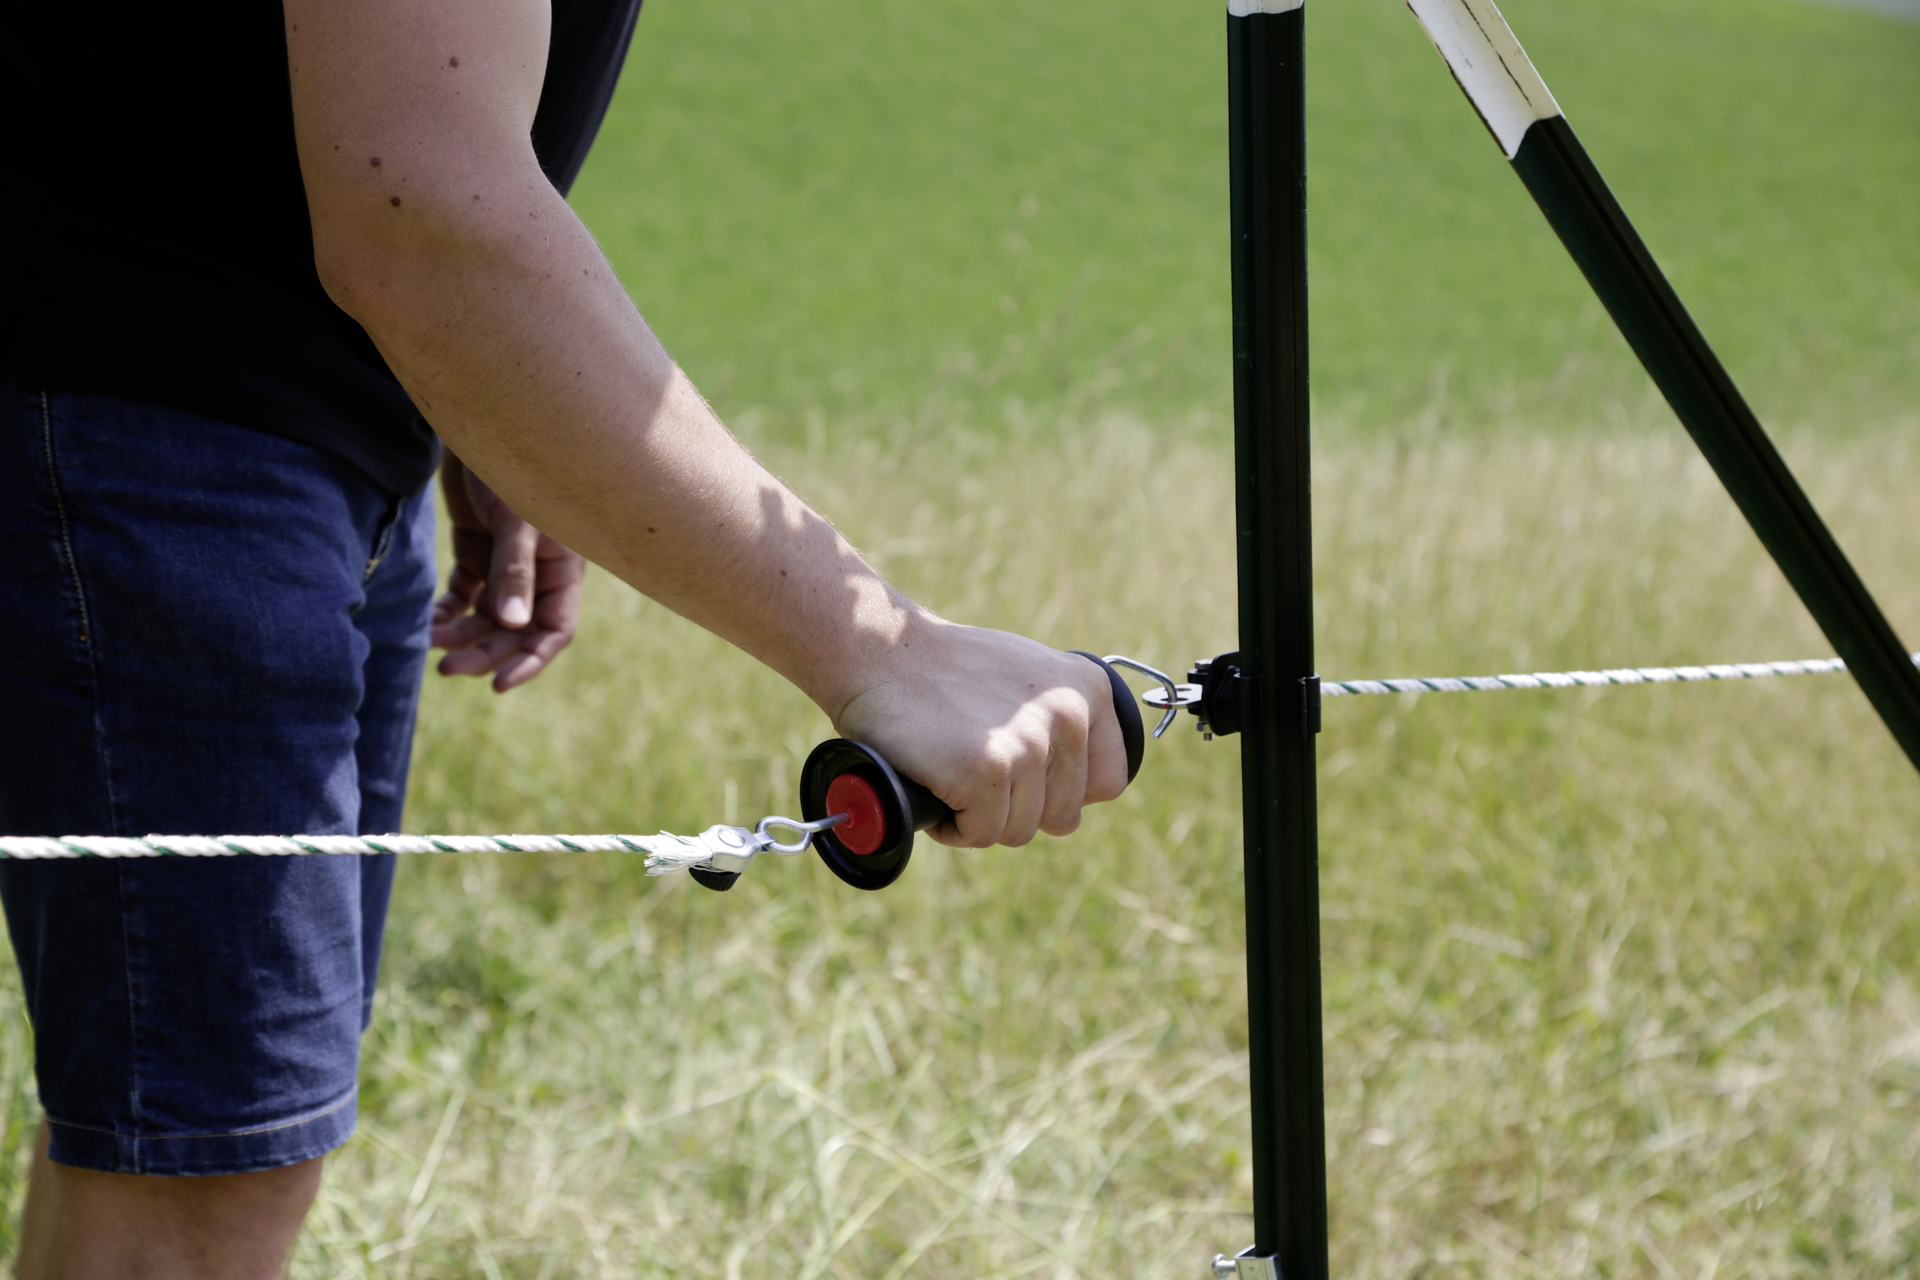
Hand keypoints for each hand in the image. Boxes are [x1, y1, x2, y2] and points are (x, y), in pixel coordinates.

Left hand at [431, 451, 585, 691]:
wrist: (477, 423)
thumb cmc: (510, 468)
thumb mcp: (518, 522)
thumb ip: (515, 572)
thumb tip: (512, 626)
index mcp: (561, 571)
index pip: (553, 631)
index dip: (530, 661)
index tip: (498, 683)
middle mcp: (537, 574)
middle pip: (515, 631)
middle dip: (484, 652)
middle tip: (447, 667)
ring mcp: (506, 565)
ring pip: (486, 618)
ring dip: (460, 635)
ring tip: (427, 642)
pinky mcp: (477, 553)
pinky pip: (463, 597)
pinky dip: (446, 612)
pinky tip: (426, 622)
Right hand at [831, 623, 1130, 848]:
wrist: (882, 650)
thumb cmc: (949, 669)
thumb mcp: (1030, 674)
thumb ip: (1065, 718)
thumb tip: (1084, 786)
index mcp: (1089, 692)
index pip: (1107, 783)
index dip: (1061, 791)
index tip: (1024, 775)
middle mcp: (1068, 716)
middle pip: (1062, 815)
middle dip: (1016, 807)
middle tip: (974, 769)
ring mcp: (1028, 744)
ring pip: (1019, 829)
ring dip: (980, 816)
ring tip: (951, 772)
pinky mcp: (987, 770)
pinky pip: (980, 833)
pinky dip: (952, 826)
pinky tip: (934, 785)